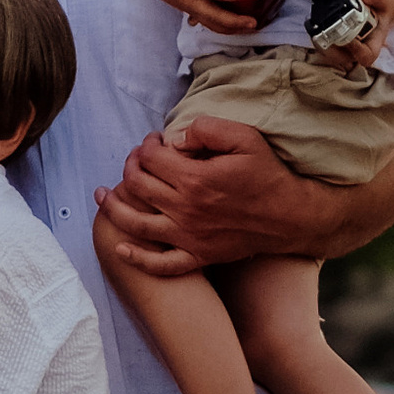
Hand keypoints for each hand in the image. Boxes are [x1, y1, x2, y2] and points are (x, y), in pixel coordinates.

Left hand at [96, 108, 393, 279]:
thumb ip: (206, 129)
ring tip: (102, 196)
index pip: (150, 158)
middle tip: (136, 160)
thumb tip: (174, 137)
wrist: (291, 217)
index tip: (155, 140)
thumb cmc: (269, 174)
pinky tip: (121, 248)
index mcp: (194, 179)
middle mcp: (184, 210)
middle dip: (130, 167)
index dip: (146, 145)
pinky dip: (137, 259)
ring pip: (137, 223)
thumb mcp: (245, 137)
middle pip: (138, 186)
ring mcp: (189, 237)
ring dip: (114, 208)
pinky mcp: (198, 256)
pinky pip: (160, 264)